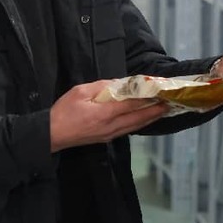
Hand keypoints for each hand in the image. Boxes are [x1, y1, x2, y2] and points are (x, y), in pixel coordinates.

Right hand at [49, 79, 168, 151]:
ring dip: (150, 118)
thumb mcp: (81, 92)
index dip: (149, 97)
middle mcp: (112, 126)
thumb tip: (121, 84)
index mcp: (105, 114)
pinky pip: (128, 130)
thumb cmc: (63, 111)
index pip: (133, 104)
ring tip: (162, 110)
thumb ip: (102, 87)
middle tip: (170, 102)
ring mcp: (110, 134)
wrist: (52, 135)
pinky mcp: (107, 138)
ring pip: (136, 126)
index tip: (161, 91)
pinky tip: (144, 119)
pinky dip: (140, 123)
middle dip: (156, 110)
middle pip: (139, 118)